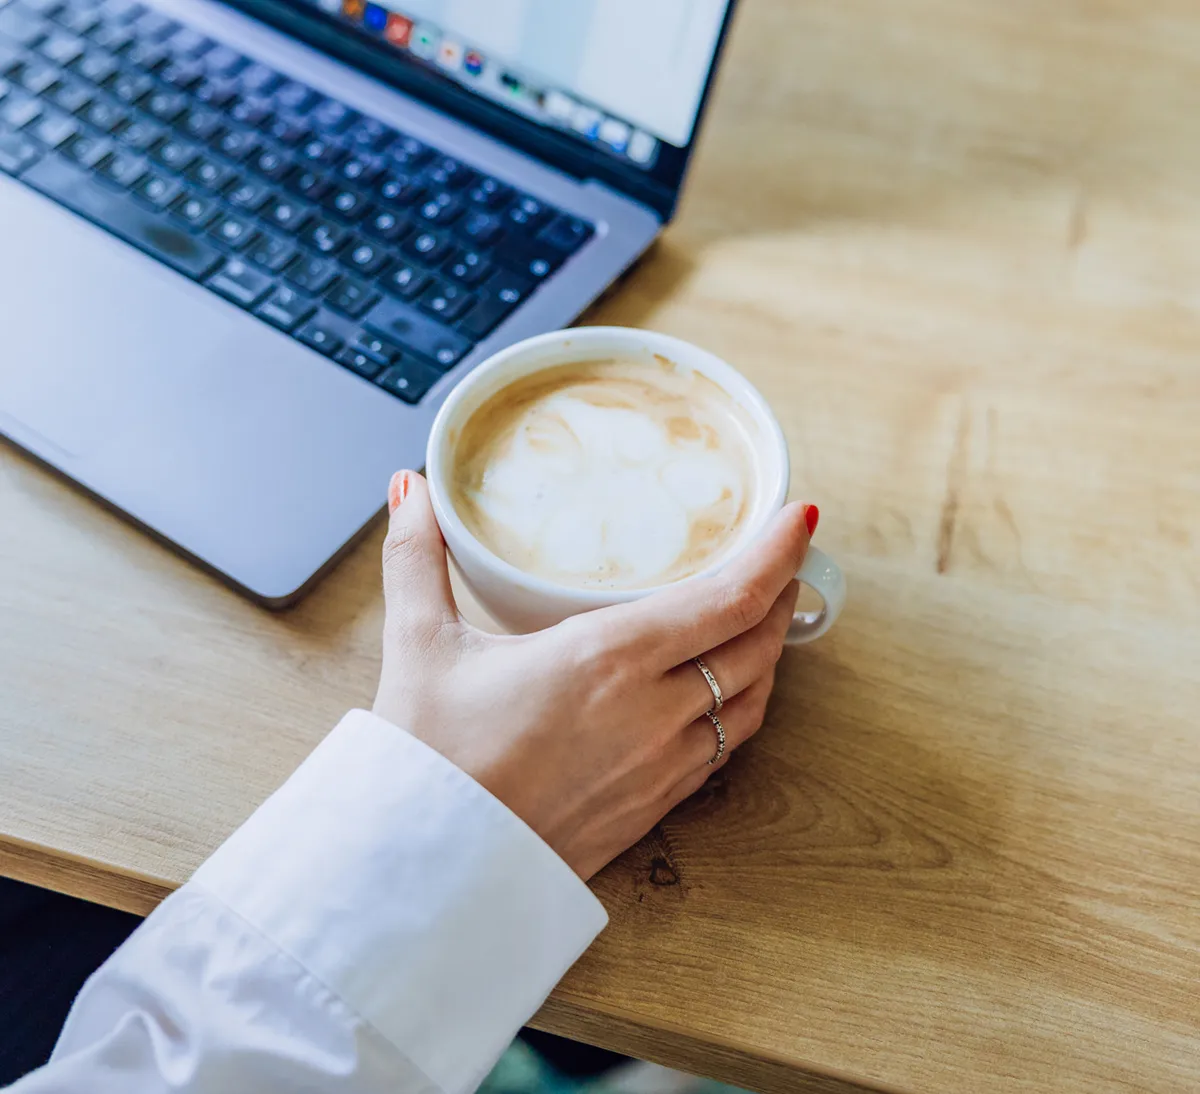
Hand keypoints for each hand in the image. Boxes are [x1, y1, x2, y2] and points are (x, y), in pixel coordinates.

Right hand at [373, 471, 812, 880]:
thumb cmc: (428, 759)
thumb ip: (418, 557)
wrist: (427, 872)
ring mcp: (660, 766)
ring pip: (752, 701)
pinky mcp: (653, 807)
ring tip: (766, 615)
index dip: (777, 553)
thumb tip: (410, 489)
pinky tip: (726, 691)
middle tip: (784, 555)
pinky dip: (743, 706)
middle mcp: (652, 711)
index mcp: (608, 658)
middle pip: (756, 644)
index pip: (729, 598)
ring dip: (769, 652)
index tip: (798, 518)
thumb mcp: (418, 645)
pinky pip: (726, 748)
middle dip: (781, 593)